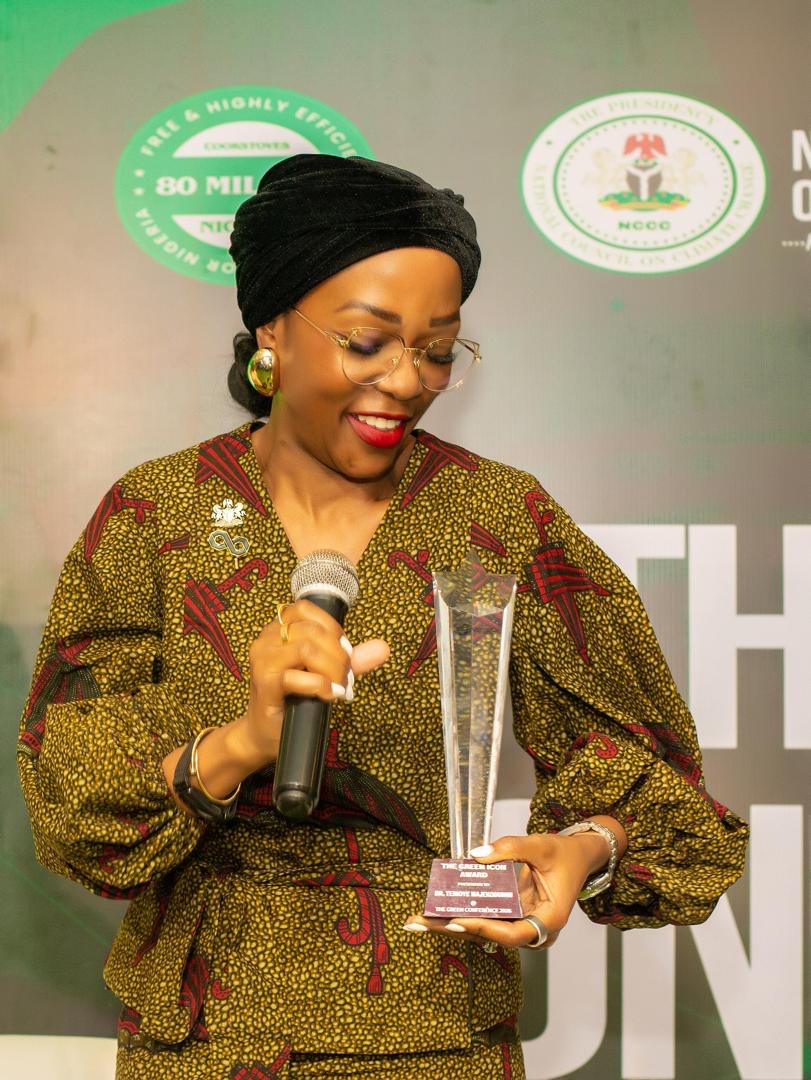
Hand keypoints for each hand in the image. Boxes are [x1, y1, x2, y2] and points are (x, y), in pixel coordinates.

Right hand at [163, 603, 389, 804]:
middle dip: (338, 654)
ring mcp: (263, 662)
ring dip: (331, 669)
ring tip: (337, 687)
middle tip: (345, 677)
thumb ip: (351, 659)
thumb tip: (383, 648)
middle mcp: (267, 641)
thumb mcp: (325, 673)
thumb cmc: (294, 699)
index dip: (331, 628)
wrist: (265, 733)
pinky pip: (295, 677)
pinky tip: (329, 695)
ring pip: (306, 649)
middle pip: (312, 631)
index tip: (343, 652)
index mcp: (278, 630)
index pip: (306, 610)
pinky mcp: (265, 685)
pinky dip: (320, 685)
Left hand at [404, 823, 623, 950]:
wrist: (579, 859)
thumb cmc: (565, 854)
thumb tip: (475, 856)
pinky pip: (485, 918)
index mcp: (549, 919)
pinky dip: (461, 913)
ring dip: (450, 925)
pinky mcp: (512, 916)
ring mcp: (521, 924)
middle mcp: (534, 930)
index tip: (458, 920)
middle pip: (490, 936)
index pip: (514, 933)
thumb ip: (510, 848)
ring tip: (418, 918)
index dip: (485, 929)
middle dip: (453, 930)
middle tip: (420, 922)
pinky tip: (436, 909)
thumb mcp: (541, 845)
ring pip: (483, 931)